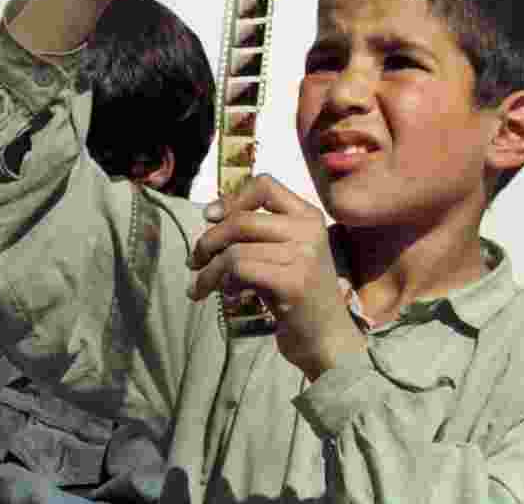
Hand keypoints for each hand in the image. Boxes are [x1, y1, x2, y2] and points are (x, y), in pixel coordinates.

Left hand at [187, 175, 366, 379]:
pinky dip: (219, 282)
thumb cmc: (301, 297)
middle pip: (241, 220)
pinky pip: (240, 271)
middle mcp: (309, 230)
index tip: (210, 217)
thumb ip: (260, 234)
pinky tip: (224, 296)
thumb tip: (212, 217)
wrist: (328, 339)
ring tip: (200, 286)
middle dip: (208, 241)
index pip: (265, 185)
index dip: (231, 198)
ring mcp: (303, 256)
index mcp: (309, 216)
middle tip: (194, 261)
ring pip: (235, 250)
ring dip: (208, 271)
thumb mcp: (287, 254)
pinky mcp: (292, 283)